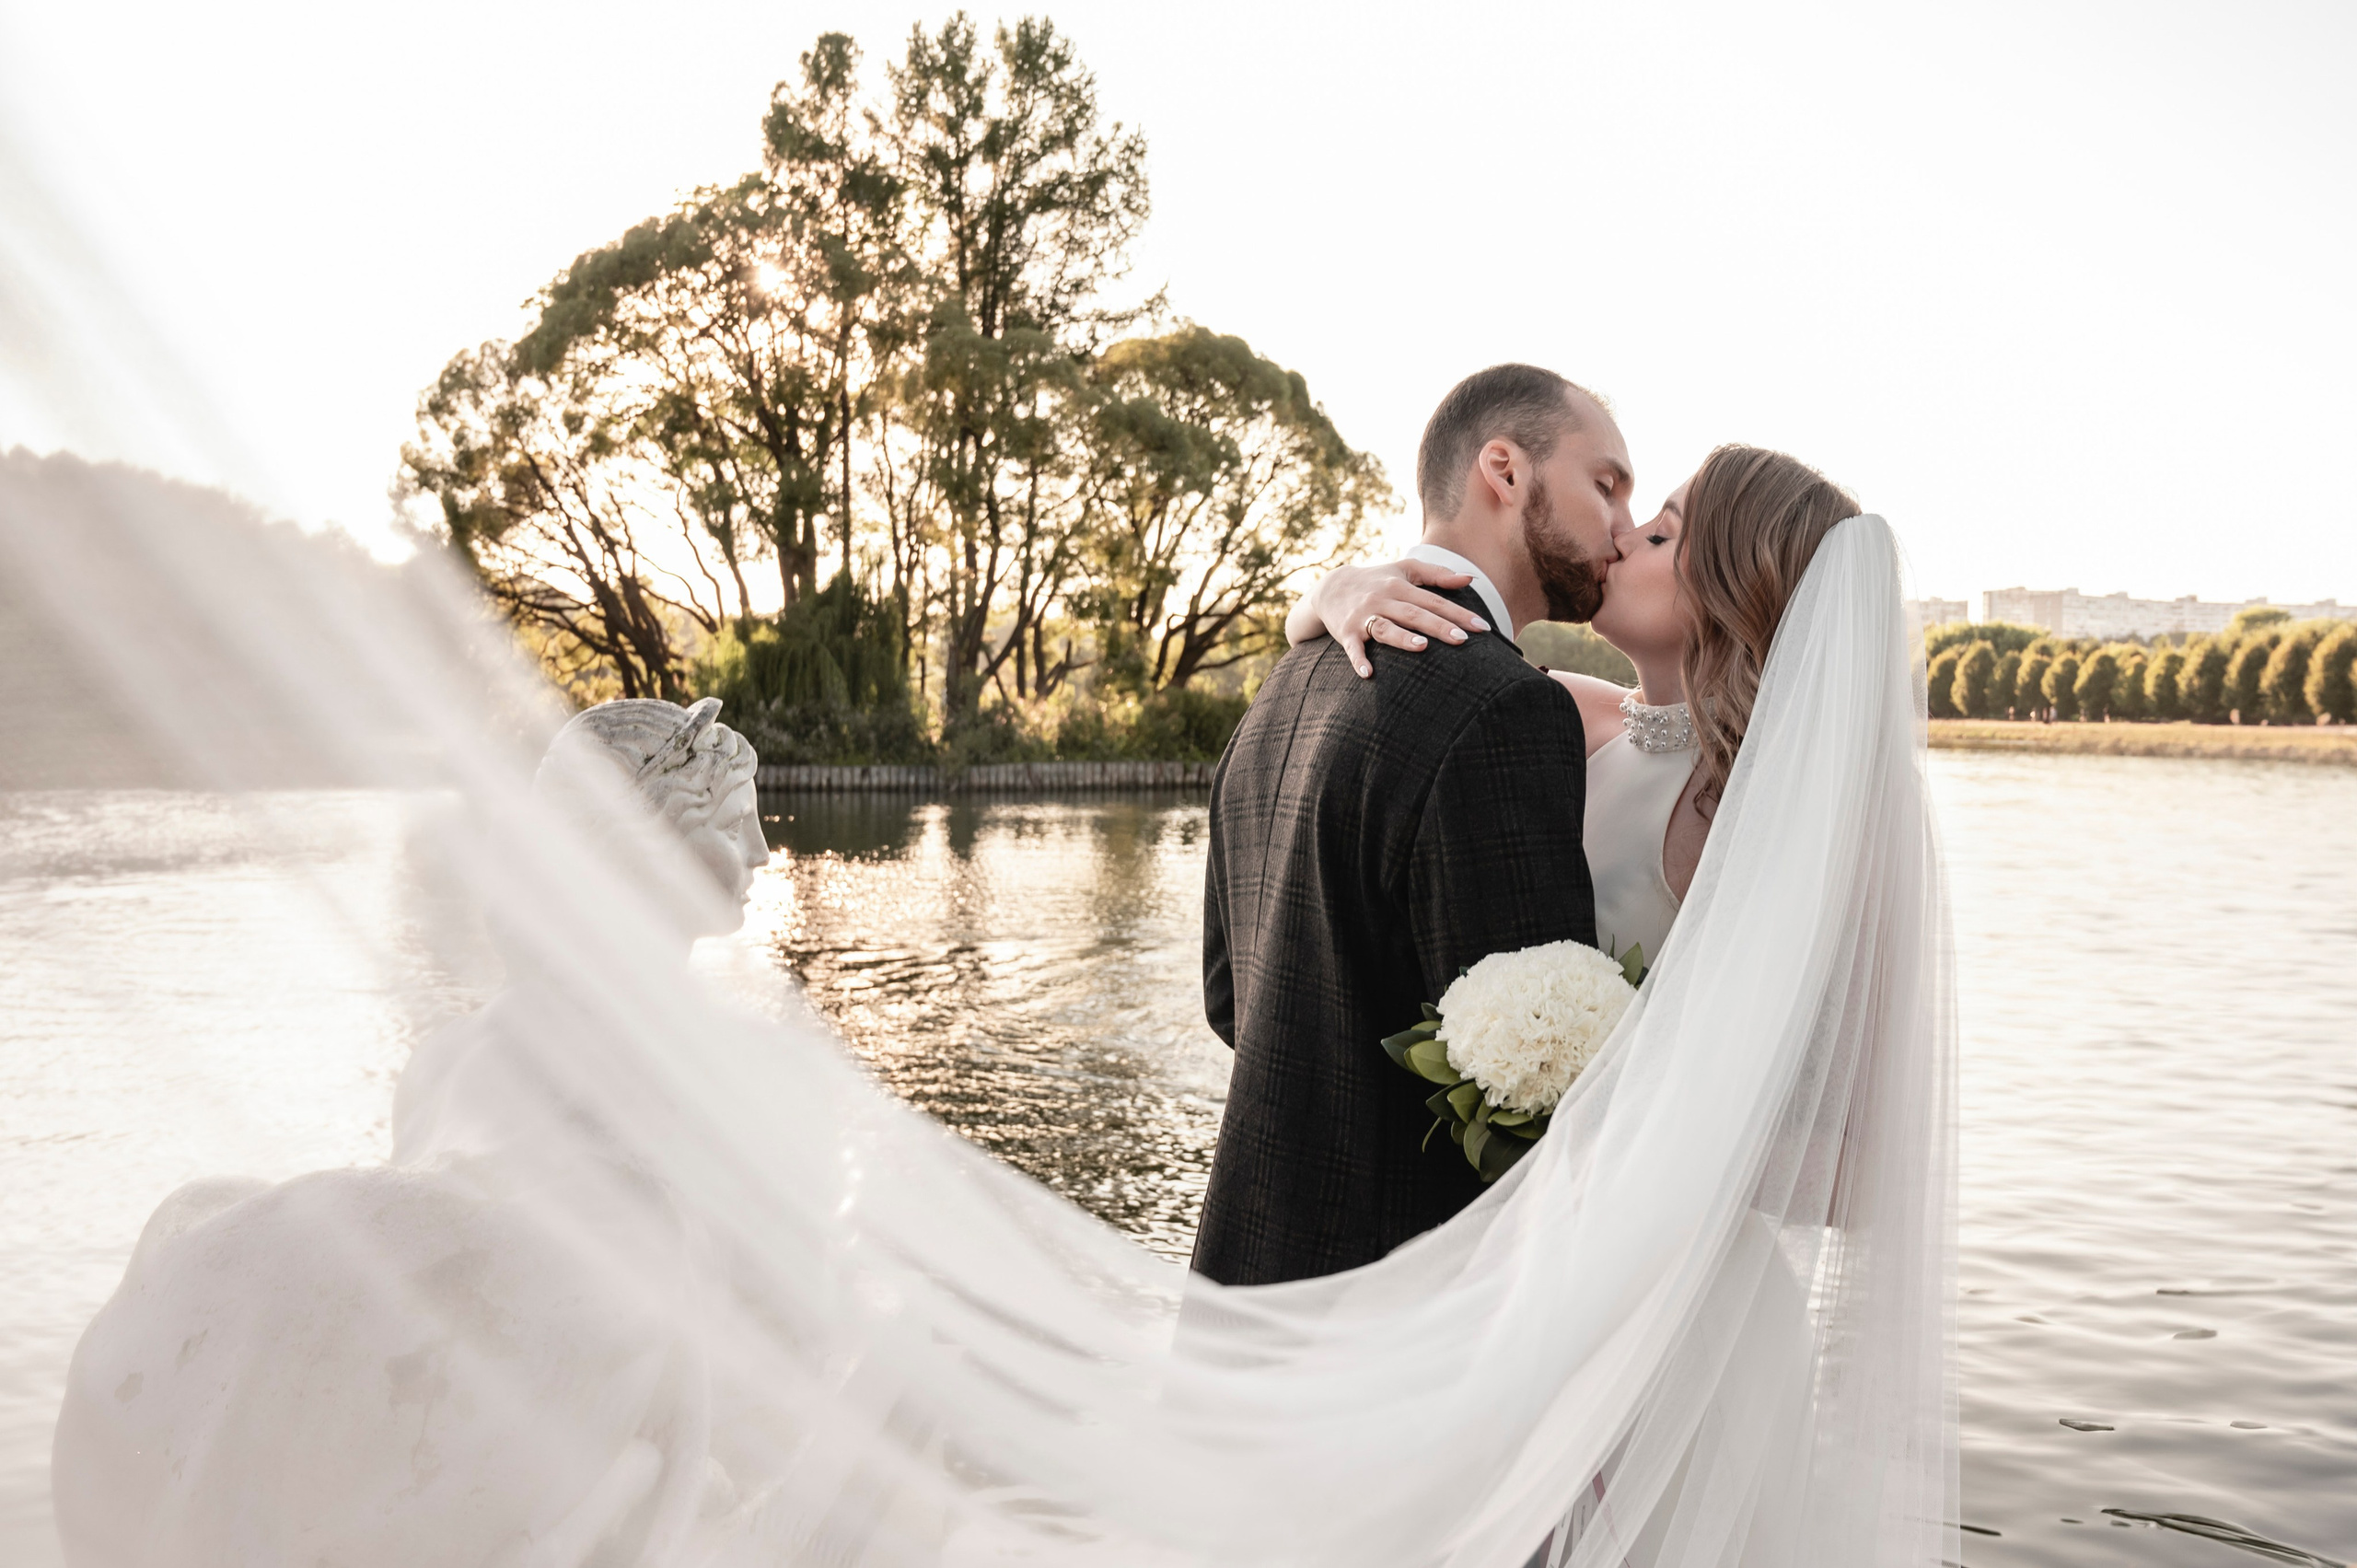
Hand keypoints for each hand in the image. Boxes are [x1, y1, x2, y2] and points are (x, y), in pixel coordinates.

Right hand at [1286, 559, 1490, 677]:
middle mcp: (1383, 599)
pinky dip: (1358, 660)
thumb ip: (1438, 573)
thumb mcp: (1405, 569)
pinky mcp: (1345, 633)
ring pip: (1385, 628)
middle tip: (1462, 640)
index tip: (1481, 628)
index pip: (1434, 601)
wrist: (1330, 587)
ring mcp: (1363, 617)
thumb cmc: (1378, 580)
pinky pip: (1353, 648)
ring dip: (1402, 638)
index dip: (1458, 614)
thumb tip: (1471, 578)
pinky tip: (1368, 674)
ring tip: (1422, 647)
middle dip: (1438, 626)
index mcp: (1400, 586)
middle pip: (1414, 614)